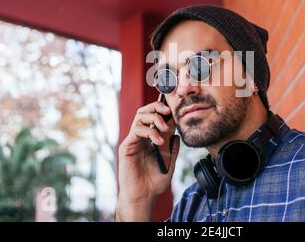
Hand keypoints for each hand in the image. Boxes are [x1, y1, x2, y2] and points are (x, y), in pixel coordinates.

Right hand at [116, 100, 179, 220]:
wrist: (143, 196)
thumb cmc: (154, 182)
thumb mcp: (169, 163)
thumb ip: (173, 149)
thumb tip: (177, 134)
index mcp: (149, 139)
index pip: (154, 117)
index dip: (162, 110)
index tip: (174, 110)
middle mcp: (140, 137)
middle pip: (144, 111)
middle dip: (157, 107)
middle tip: (168, 112)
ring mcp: (133, 140)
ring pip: (139, 117)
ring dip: (154, 118)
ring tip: (164, 129)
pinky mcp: (127, 146)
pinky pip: (136, 130)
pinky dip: (149, 131)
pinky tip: (158, 141)